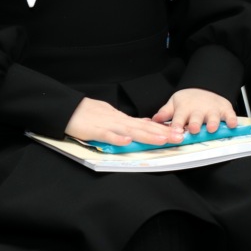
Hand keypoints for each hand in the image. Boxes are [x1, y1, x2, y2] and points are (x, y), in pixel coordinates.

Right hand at [65, 97, 181, 145]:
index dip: (163, 129)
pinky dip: (118, 138)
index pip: (147, 125)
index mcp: (124, 120)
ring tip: (163, 139)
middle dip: (163, 133)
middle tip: (179, 137)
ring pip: (131, 131)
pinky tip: (128, 141)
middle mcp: (120, 122)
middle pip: (144, 128)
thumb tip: (144, 123)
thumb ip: (129, 122)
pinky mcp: (95, 131)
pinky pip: (108, 135)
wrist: (70, 109)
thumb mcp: (114, 117)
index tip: (179, 133)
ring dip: (147, 135)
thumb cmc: (91, 114)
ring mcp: (109, 126)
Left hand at [153, 88, 237, 133]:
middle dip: (195, 124)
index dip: (176, 126)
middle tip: (194, 129)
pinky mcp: (225, 109)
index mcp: (184, 109)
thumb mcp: (174, 103)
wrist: (205, 87)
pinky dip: (232, 119)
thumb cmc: (188, 100)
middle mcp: (198, 110)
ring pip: (213, 117)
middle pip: (196, 118)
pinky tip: (232, 124)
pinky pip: (230, 115)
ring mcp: (212, 110)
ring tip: (212, 128)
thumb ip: (165, 112)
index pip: (178, 118)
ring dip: (212, 122)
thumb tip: (152, 120)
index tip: (174, 133)